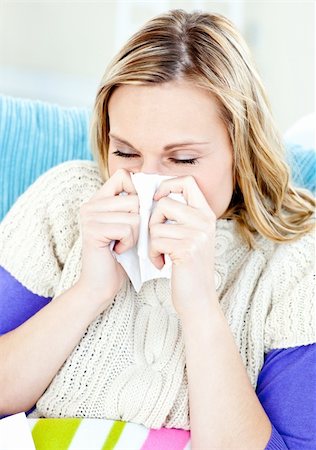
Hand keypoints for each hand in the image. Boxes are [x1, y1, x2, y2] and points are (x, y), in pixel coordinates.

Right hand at [75, 169, 139, 309]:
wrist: (100, 285)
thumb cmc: (119, 257)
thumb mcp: (128, 226)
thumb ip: (134, 206)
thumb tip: (157, 189)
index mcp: (98, 200)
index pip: (123, 176)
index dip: (137, 191)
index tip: (137, 212)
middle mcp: (90, 204)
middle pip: (134, 198)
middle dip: (139, 221)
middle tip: (126, 237)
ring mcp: (89, 216)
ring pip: (133, 215)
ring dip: (135, 235)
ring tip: (121, 244)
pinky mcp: (93, 230)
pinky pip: (127, 228)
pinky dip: (128, 243)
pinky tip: (117, 250)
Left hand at [148, 175, 216, 315]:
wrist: (198, 299)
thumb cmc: (188, 269)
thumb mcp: (191, 237)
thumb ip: (181, 217)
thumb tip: (155, 196)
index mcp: (206, 214)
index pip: (187, 182)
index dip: (167, 185)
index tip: (156, 199)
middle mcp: (205, 221)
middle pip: (165, 202)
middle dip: (152, 220)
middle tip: (156, 238)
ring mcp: (198, 234)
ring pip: (156, 224)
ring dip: (151, 242)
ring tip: (160, 254)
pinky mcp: (187, 248)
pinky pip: (156, 240)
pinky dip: (152, 254)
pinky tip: (161, 263)